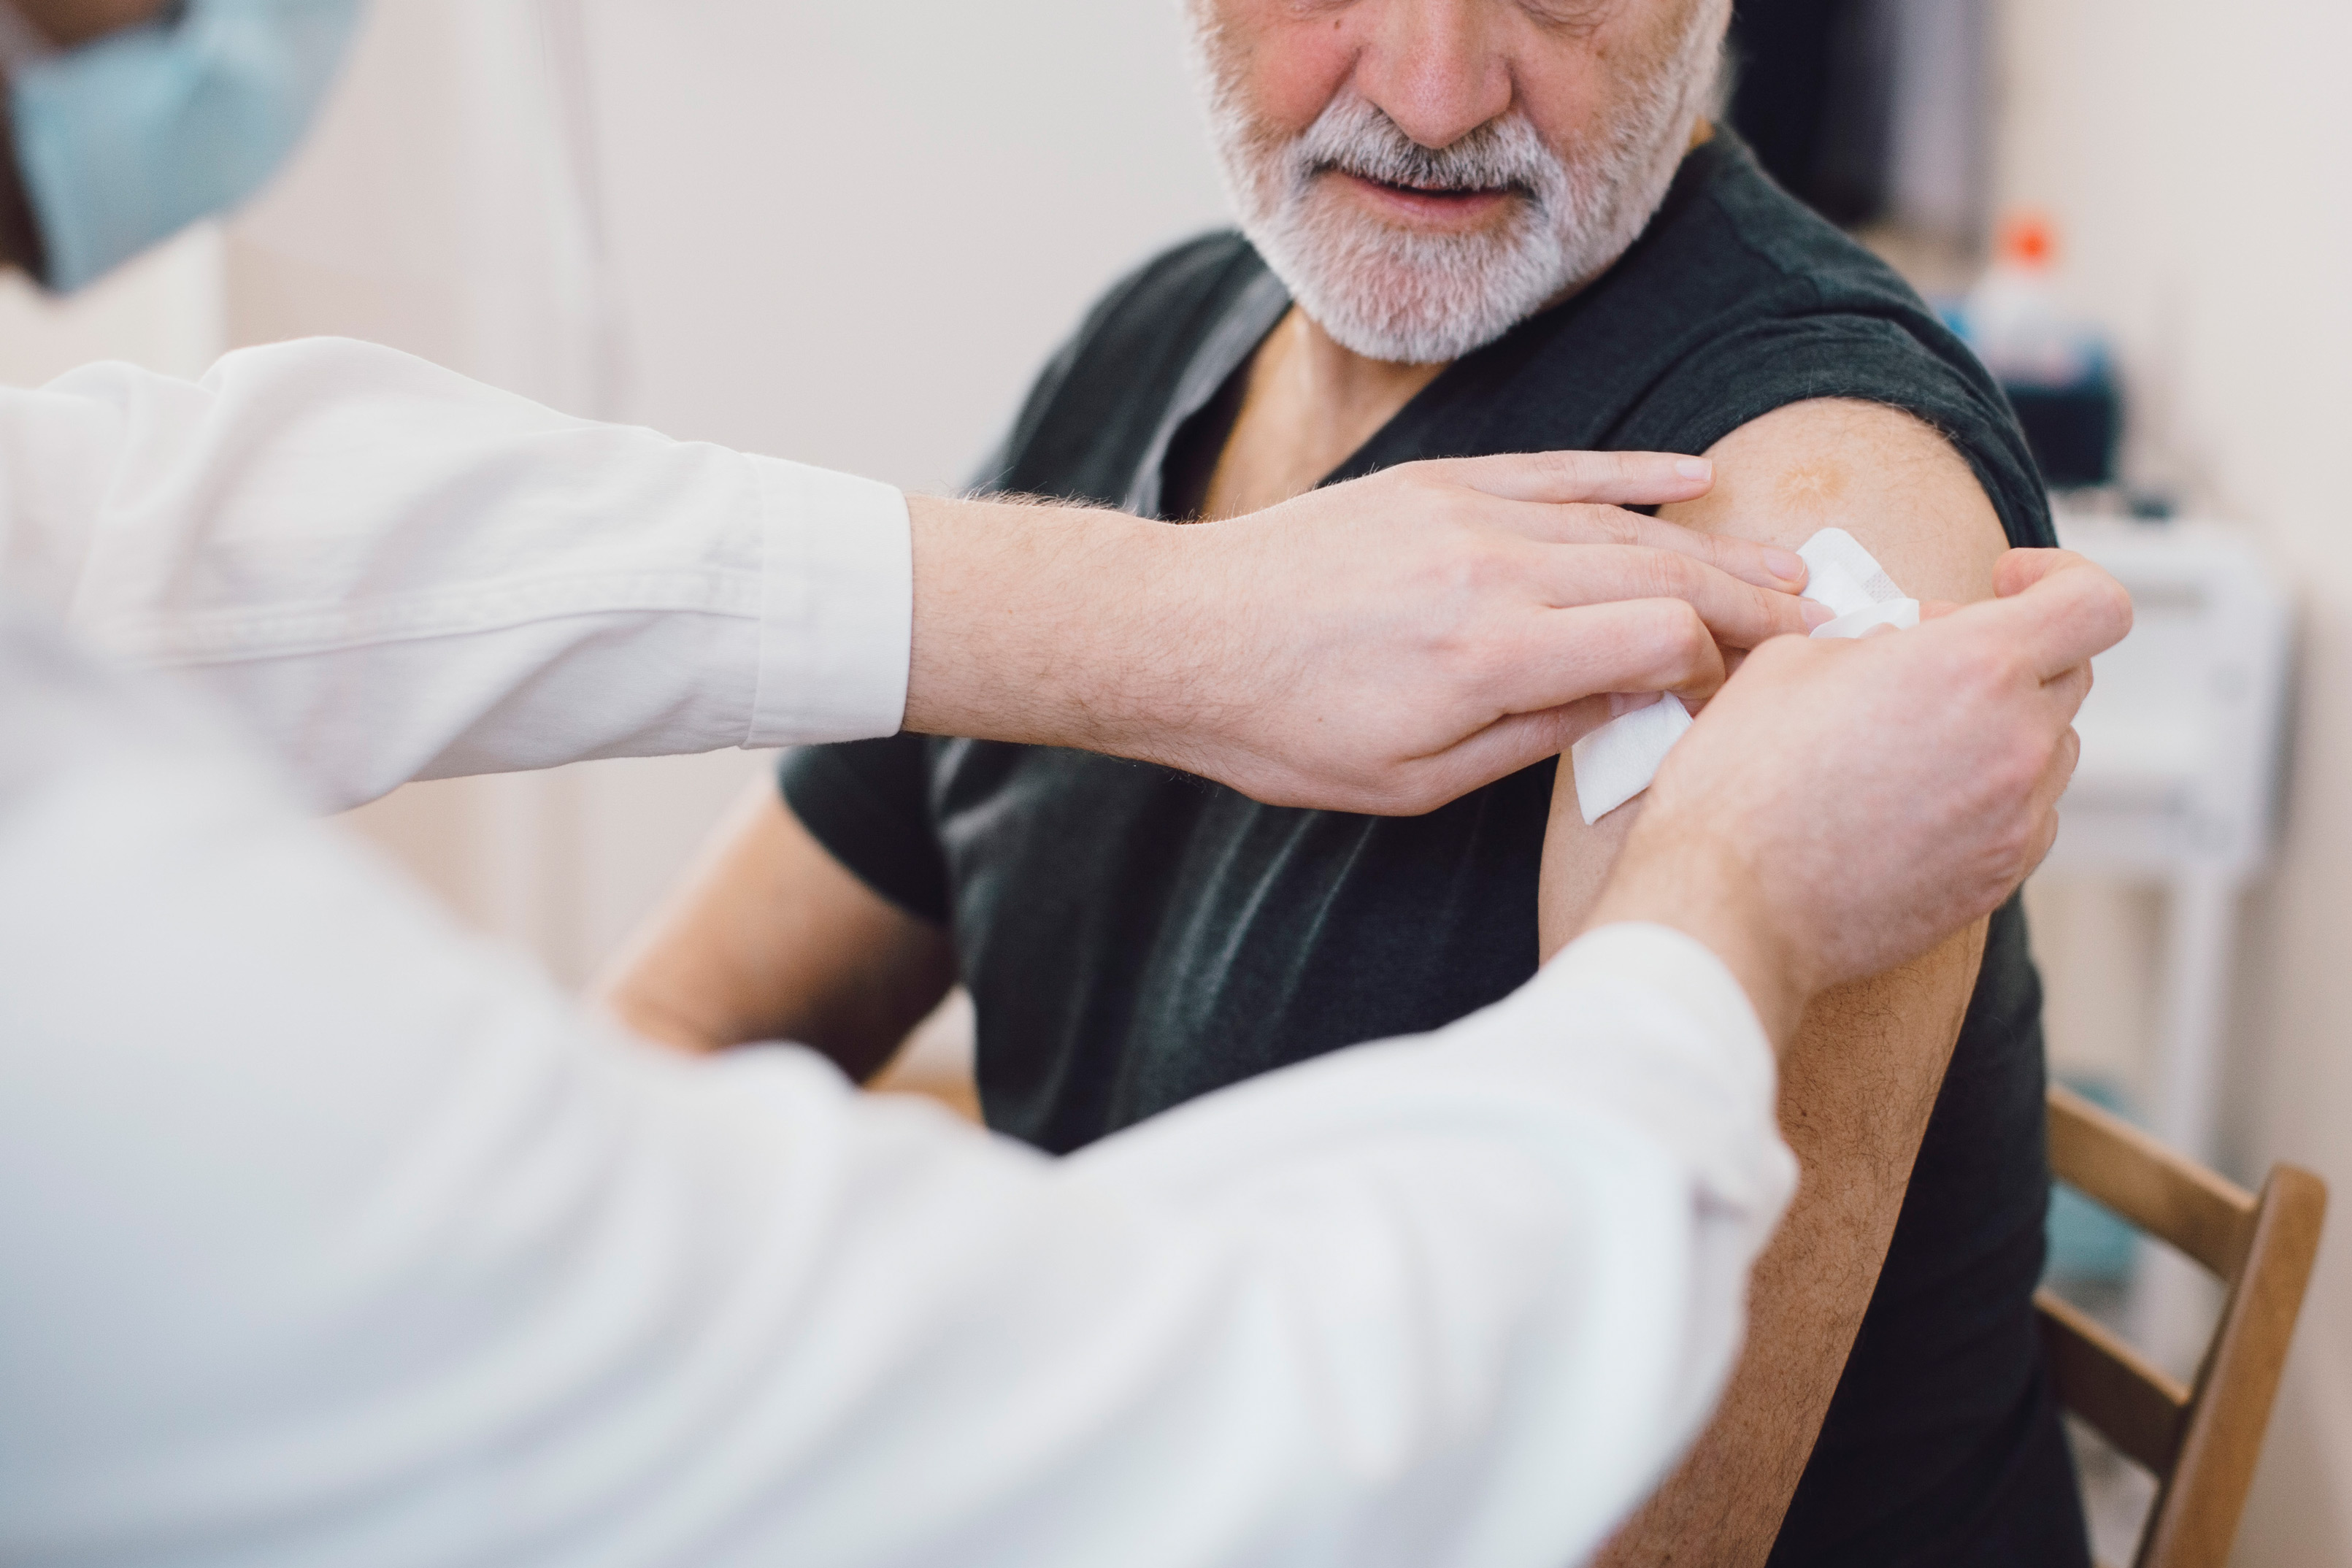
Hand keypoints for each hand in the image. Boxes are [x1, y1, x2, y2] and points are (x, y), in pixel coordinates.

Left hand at [904, 452, 1822, 814]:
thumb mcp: (1411, 781)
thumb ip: (1536, 736)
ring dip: (1717, 547)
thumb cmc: (1285, 730)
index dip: (1724, 667)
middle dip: (1754, 604)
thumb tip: (1638, 705)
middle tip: (1826, 626)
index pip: (1660, 641)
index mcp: (1491, 656)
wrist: (1182, 634)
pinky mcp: (1442, 481)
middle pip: (1663, 576)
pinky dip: (1635, 474)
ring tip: (1792, 571)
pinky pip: (1561, 469)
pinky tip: (1696, 478)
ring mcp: (1468, 513)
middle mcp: (1494, 569)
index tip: (1760, 690)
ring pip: (1625, 523)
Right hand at [1585, 549, 2132, 1041]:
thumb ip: (1872, 639)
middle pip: (2070, 673)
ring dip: (2001, 725)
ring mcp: (2015, 818)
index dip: (2059, 576)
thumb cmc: (1743, 784)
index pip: (2091, 603)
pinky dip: (1991, 794)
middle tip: (1929, 660)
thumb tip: (1895, 649)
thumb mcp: (1790, 660)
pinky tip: (1917, 798)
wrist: (1728, 903)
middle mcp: (2015, 741)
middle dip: (2009, 652)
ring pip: (2050, 748)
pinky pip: (2027, 816)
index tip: (2009, 582)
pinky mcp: (1997, 879)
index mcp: (1973, 666)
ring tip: (1915, 736)